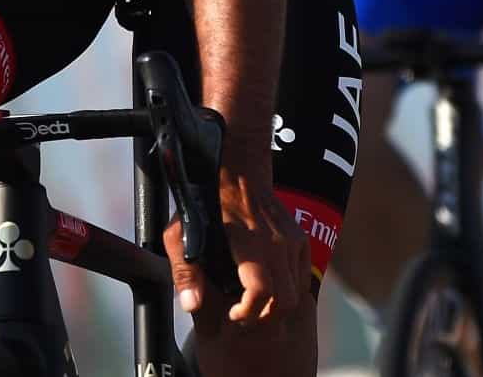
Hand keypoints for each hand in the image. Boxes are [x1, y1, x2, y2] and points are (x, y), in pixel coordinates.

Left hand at [163, 156, 306, 331]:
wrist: (236, 167)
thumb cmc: (205, 200)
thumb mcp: (180, 233)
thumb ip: (185, 271)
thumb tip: (192, 305)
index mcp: (249, 244)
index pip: (263, 292)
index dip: (248, 312)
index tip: (233, 313)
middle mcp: (277, 244)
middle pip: (285, 301)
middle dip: (264, 315)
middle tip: (243, 312)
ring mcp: (292, 240)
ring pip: (297, 292)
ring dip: (277, 304)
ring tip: (254, 300)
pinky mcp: (299, 237)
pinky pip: (302, 276)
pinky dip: (289, 288)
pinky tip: (268, 284)